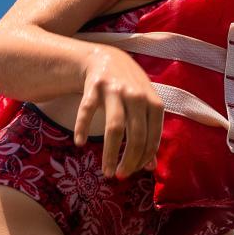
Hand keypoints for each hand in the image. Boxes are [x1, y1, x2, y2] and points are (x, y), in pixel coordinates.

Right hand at [76, 47, 164, 178]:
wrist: (107, 59)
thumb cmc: (130, 89)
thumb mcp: (145, 107)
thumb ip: (150, 134)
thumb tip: (151, 167)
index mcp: (153, 103)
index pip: (152, 137)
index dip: (143, 157)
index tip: (134, 171)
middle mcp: (136, 96)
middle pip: (136, 135)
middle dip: (129, 160)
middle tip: (120, 176)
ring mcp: (115, 91)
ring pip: (114, 128)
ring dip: (110, 153)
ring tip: (107, 172)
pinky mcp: (94, 86)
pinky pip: (87, 110)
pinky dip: (83, 127)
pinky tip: (80, 143)